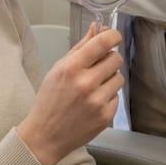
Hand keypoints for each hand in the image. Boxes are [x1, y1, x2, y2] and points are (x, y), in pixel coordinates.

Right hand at [17, 24, 123, 164]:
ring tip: (94, 87)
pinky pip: (117, 96)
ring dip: (110, 78)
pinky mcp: (106, 116)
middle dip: (109, 59)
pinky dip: (108, 96)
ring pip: (119, 77)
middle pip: (116, 58)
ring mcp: (98, 101)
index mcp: (71, 68)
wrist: (45, 136)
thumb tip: (97, 28)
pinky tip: (93, 102)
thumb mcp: (58, 69)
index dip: (113, 35)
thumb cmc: (49, 100)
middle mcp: (86, 83)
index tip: (114, 36)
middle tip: (98, 66)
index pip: (102, 43)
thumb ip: (80, 48)